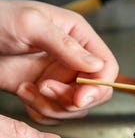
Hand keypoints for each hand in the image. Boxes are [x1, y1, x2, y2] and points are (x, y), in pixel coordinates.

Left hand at [0, 0, 118, 123]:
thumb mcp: (31, 24)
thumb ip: (66, 45)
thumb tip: (97, 66)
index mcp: (79, 37)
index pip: (107, 67)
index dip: (99, 86)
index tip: (80, 98)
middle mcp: (74, 59)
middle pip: (95, 92)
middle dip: (72, 99)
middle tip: (47, 89)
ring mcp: (60, 77)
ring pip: (75, 108)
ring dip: (52, 106)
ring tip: (29, 88)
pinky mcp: (44, 92)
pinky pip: (55, 114)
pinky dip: (40, 112)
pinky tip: (23, 91)